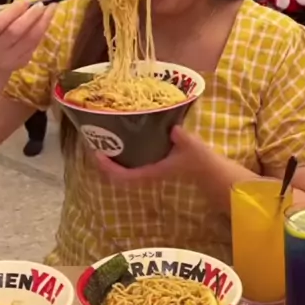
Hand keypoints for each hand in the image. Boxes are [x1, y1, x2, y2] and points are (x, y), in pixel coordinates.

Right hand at [0, 0, 55, 72]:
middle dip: (31, 16)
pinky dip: (42, 31)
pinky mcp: (22, 63)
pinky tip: (47, 20)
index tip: (25, 1)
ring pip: (30, 40)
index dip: (12, 12)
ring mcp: (10, 59)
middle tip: (42, 4)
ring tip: (51, 8)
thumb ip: (2, 10)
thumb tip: (22, 0)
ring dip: (43, 22)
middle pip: (16, 32)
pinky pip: (35, 45)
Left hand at [93, 125, 211, 184]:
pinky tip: (122, 140)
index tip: (98, 154)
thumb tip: (172, 128)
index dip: (109, 168)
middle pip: (119, 174)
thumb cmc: (201, 161)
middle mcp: (148, 173)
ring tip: (103, 140)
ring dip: (113, 158)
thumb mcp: (192, 147)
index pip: (125, 176)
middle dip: (105, 162)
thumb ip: (183, 138)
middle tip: (95, 143)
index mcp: (153, 172)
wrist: (210, 172)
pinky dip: (123, 154)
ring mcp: (151, 170)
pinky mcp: (155, 164)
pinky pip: (133, 162)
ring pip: (125, 169)